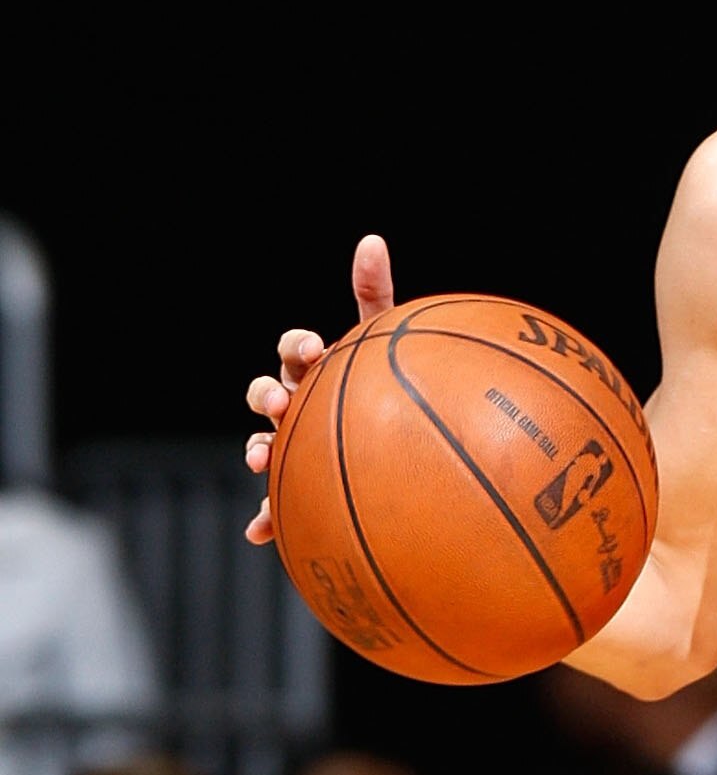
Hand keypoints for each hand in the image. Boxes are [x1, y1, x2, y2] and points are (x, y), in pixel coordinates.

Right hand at [243, 233, 396, 541]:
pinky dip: (264, 517)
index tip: (316, 350)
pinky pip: (276, 504)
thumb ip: (375, 296)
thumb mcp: (385, 343)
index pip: (296, 350)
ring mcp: (291, 445)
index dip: (298, 347)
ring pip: (261, 443)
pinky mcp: (295, 487)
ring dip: (255, 447)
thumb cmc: (388, 388)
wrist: (403, 452)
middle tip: (282, 401)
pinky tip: (259, 534)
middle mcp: (297, 404)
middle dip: (267, 394)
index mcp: (316, 370)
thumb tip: (371, 240)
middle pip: (266, 392)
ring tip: (259, 458)